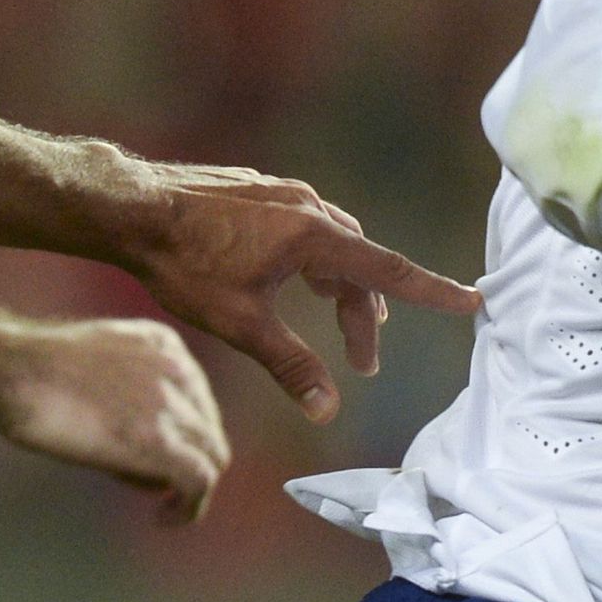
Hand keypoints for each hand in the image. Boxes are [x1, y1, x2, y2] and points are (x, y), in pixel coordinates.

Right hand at [0, 316, 231, 520]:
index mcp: (165, 344)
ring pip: (212, 457)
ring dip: (188, 488)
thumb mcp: (100, 361)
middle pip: (209, 431)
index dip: (181, 436)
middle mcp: (178, 370)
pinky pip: (200, 482)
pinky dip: (190, 508)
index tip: (153, 457)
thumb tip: (143, 438)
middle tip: (154, 483)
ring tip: (159, 505)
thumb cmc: (35, 371)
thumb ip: (132, 387)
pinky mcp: (159, 443)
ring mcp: (171, 406)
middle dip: (188, 460)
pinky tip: (163, 520)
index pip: (198, 401)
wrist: (14, 373)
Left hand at [108, 162, 477, 422]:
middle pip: (359, 265)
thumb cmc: (184, 263)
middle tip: (362, 363)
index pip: (388, 270)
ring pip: (333, 246)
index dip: (432, 291)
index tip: (472, 300)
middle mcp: (308, 207)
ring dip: (341, 287)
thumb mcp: (241, 324)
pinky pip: (307, 228)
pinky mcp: (260, 192)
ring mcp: (284, 195)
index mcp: (314, 236)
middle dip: (366, 314)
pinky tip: (294, 281)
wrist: (130, 207)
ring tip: (337, 322)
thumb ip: (291, 365)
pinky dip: (316, 262)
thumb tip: (327, 409)